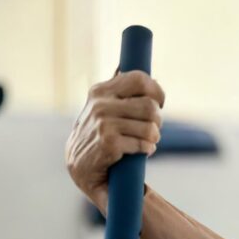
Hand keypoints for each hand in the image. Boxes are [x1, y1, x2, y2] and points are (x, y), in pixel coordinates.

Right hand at [65, 70, 164, 210]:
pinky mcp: (109, 143)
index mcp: (100, 91)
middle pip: (150, 106)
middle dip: (157, 120)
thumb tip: (145, 71)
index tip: (159, 103)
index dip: (157, 92)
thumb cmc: (99, 134)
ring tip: (146, 141)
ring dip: (153, 137)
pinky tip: (140, 151)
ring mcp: (103, 123)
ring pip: (150, 127)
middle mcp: (100, 104)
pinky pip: (144, 144)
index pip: (139, 79)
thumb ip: (121, 90)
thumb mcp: (105, 106)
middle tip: (151, 129)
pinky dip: (147, 149)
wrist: (80, 167)